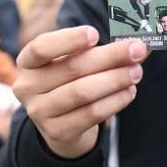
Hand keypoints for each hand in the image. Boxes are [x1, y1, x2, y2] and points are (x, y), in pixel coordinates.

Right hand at [14, 26, 146, 158]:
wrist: (60, 124)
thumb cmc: (69, 82)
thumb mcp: (75, 62)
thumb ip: (101, 50)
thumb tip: (138, 42)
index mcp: (27, 62)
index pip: (41, 47)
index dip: (68, 40)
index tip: (95, 34)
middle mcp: (27, 86)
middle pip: (72, 68)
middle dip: (110, 57)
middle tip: (137, 50)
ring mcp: (39, 112)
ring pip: (82, 92)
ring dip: (115, 80)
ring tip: (136, 72)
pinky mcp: (57, 132)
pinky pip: (91, 114)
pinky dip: (114, 101)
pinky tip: (129, 91)